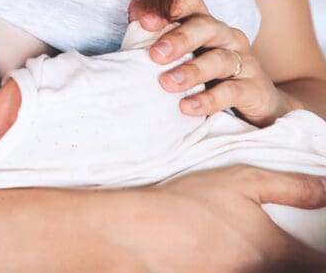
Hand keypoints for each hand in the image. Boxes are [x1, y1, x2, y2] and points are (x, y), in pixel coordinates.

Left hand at [128, 0, 297, 126]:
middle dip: (178, 39)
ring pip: (219, 59)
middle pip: (205, 26)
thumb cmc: (208, 73)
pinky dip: (208, 99)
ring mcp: (243, 60)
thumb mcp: (183, 53)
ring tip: (166, 84)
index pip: (190, 1)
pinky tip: (187, 107)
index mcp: (205, 22)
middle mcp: (226, 36)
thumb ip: (158, 37)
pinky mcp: (254, 88)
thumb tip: (133, 17)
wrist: (255, 101)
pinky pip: (232, 92)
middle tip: (155, 55)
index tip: (143, 21)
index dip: (169, 6)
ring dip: (191, 71)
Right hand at [137, 165, 325, 271]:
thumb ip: (293, 187)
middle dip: (296, 258)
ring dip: (264, 262)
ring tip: (245, 246)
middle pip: (296, 269)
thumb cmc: (189, 203)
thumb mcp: (242, 181)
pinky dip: (237, 267)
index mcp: (278, 252)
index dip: (321, 252)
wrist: (138, 232)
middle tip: (286, 245)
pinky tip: (225, 255)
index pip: (322, 263)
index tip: (315, 243)